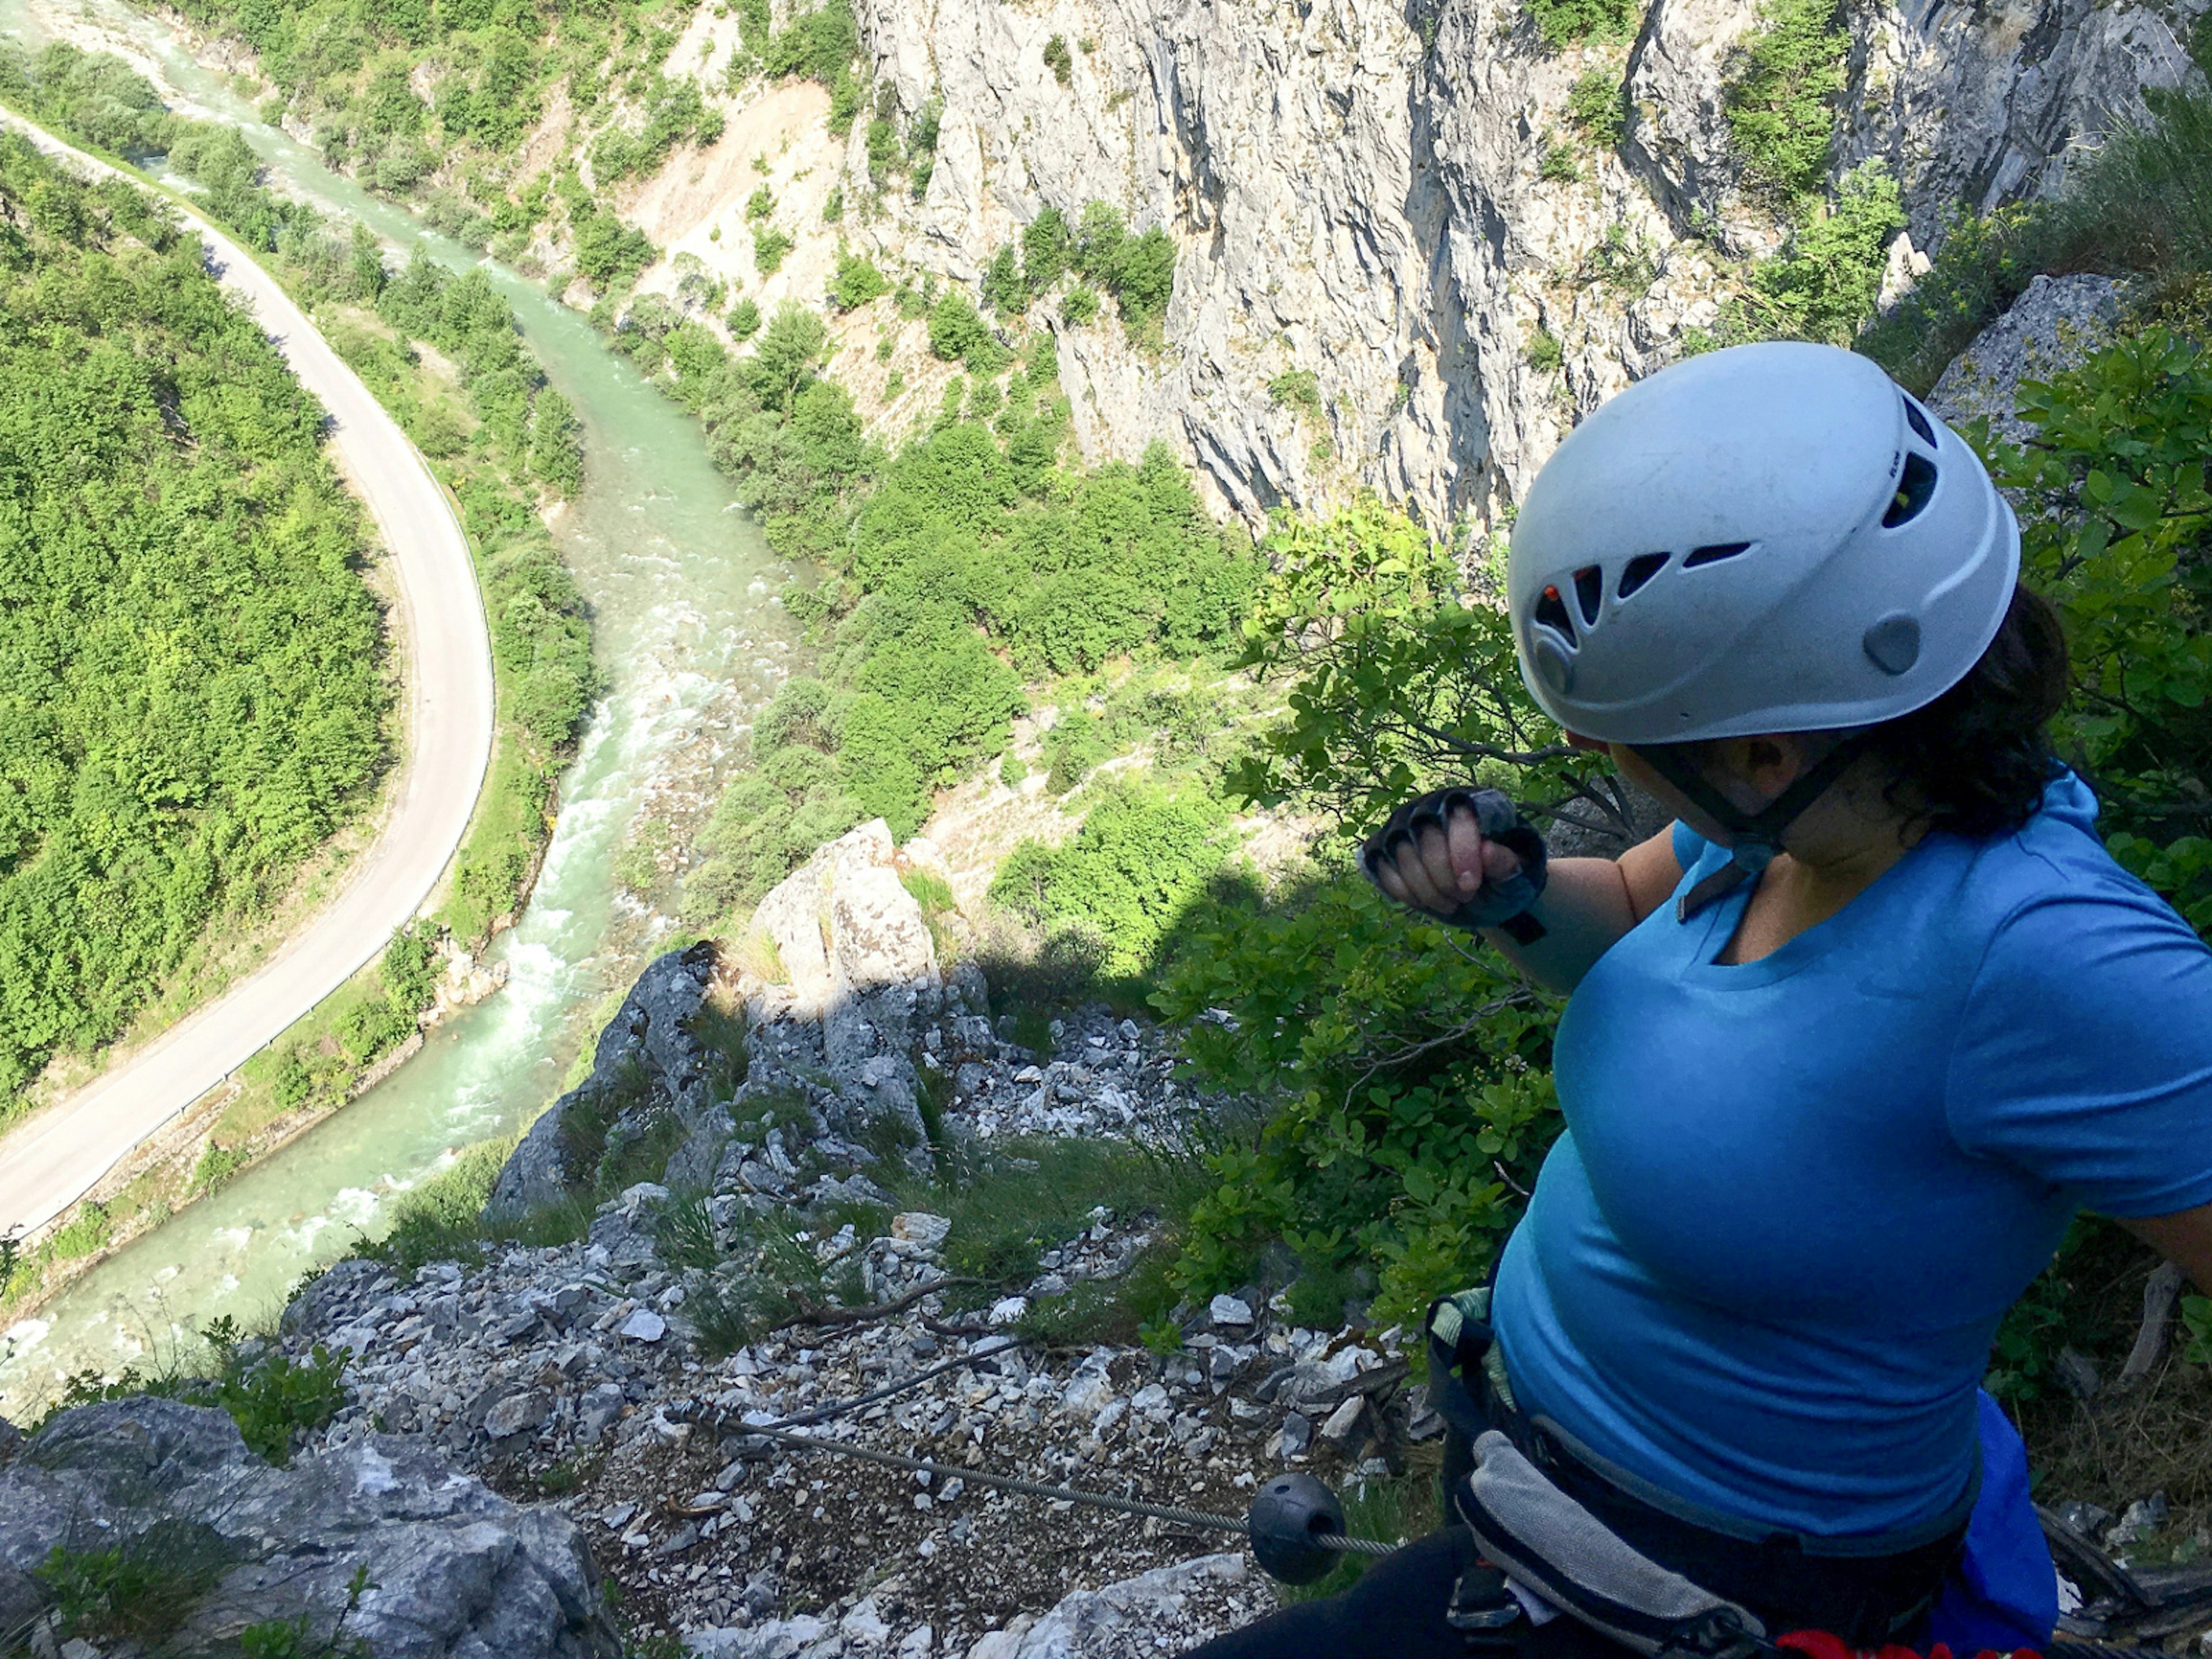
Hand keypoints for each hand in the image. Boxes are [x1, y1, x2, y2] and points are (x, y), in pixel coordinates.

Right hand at [1361, 789, 1544, 933]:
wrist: (1473, 885)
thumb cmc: (1496, 872)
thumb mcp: (1513, 871)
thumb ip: (1504, 861)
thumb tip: (1487, 850)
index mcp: (1469, 802)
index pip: (1459, 816)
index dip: (1462, 852)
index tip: (1470, 886)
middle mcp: (1431, 805)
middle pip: (1427, 837)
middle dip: (1443, 877)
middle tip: (1463, 898)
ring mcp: (1403, 823)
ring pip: (1402, 854)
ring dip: (1425, 889)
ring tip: (1449, 904)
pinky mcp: (1382, 844)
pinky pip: (1382, 867)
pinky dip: (1403, 891)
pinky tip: (1424, 902)